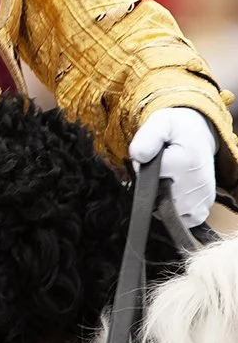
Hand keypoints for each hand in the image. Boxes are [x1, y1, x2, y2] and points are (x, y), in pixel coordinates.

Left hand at [129, 107, 216, 227]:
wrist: (199, 134)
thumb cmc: (176, 130)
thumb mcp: (160, 123)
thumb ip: (147, 137)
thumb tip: (138, 156)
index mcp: (184, 162)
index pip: (147, 180)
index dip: (142, 171)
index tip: (150, 159)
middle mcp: (196, 182)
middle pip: (157, 199)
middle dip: (153, 187)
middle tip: (161, 170)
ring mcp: (202, 198)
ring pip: (169, 213)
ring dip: (164, 201)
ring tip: (170, 180)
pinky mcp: (204, 208)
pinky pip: (184, 219)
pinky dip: (177, 211)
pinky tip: (177, 193)